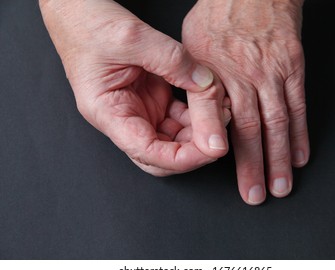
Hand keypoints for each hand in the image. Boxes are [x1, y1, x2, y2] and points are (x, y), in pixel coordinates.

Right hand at [39, 0, 229, 175]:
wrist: (80, 14)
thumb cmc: (90, 27)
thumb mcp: (133, 38)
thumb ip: (172, 60)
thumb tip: (206, 82)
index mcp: (108, 113)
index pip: (146, 152)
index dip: (181, 159)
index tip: (210, 149)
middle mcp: (124, 118)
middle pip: (162, 155)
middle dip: (193, 151)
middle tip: (220, 137)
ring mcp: (139, 110)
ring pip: (174, 139)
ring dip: (199, 133)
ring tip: (221, 113)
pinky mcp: (151, 99)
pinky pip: (179, 118)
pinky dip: (197, 115)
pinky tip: (213, 103)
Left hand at [183, 0, 309, 203]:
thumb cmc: (218, 15)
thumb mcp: (190, 45)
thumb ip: (192, 82)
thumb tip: (194, 110)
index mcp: (213, 72)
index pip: (213, 117)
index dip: (216, 147)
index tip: (218, 170)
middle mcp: (243, 76)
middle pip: (249, 130)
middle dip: (252, 166)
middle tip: (254, 194)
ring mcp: (270, 73)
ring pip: (276, 124)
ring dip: (278, 158)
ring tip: (279, 185)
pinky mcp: (291, 68)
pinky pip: (298, 106)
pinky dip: (300, 134)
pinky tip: (298, 156)